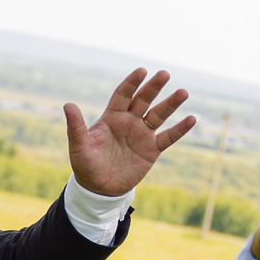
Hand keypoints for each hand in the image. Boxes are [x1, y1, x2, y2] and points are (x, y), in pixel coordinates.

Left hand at [62, 70, 193, 196]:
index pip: (123, 94)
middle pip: (143, 100)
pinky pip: (168, 137)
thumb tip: (68, 105)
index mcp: (112, 117)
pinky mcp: (152, 150)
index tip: (142, 71)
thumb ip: (76, 126)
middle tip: (165, 74)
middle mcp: (129, 122)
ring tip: (183, 92)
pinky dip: (179, 129)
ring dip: (171, 104)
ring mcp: (142, 135)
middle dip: (153, 87)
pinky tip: (192, 119)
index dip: (132, 83)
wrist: (99, 188)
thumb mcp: (79, 146)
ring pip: (159, 115)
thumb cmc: (86, 165)